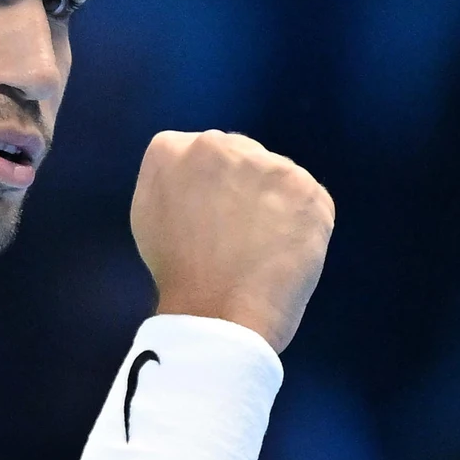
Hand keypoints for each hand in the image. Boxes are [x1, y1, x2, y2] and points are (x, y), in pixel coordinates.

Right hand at [129, 130, 334, 352]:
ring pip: (276, 175)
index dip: (210, 188)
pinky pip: (309, 199)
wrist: (218, 315)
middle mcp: (217, 144)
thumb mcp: (150, 214)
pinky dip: (303, 223)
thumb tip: (199, 173)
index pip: (200, 152)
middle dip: (242, 186)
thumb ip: (171, 179)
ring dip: (274, 202)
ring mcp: (265, 163)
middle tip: (237, 234)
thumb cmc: (177, 275)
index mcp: (170, 149)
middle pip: (240, 155)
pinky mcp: (305, 188)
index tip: (211, 218)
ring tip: (262, 247)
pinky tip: (285, 250)